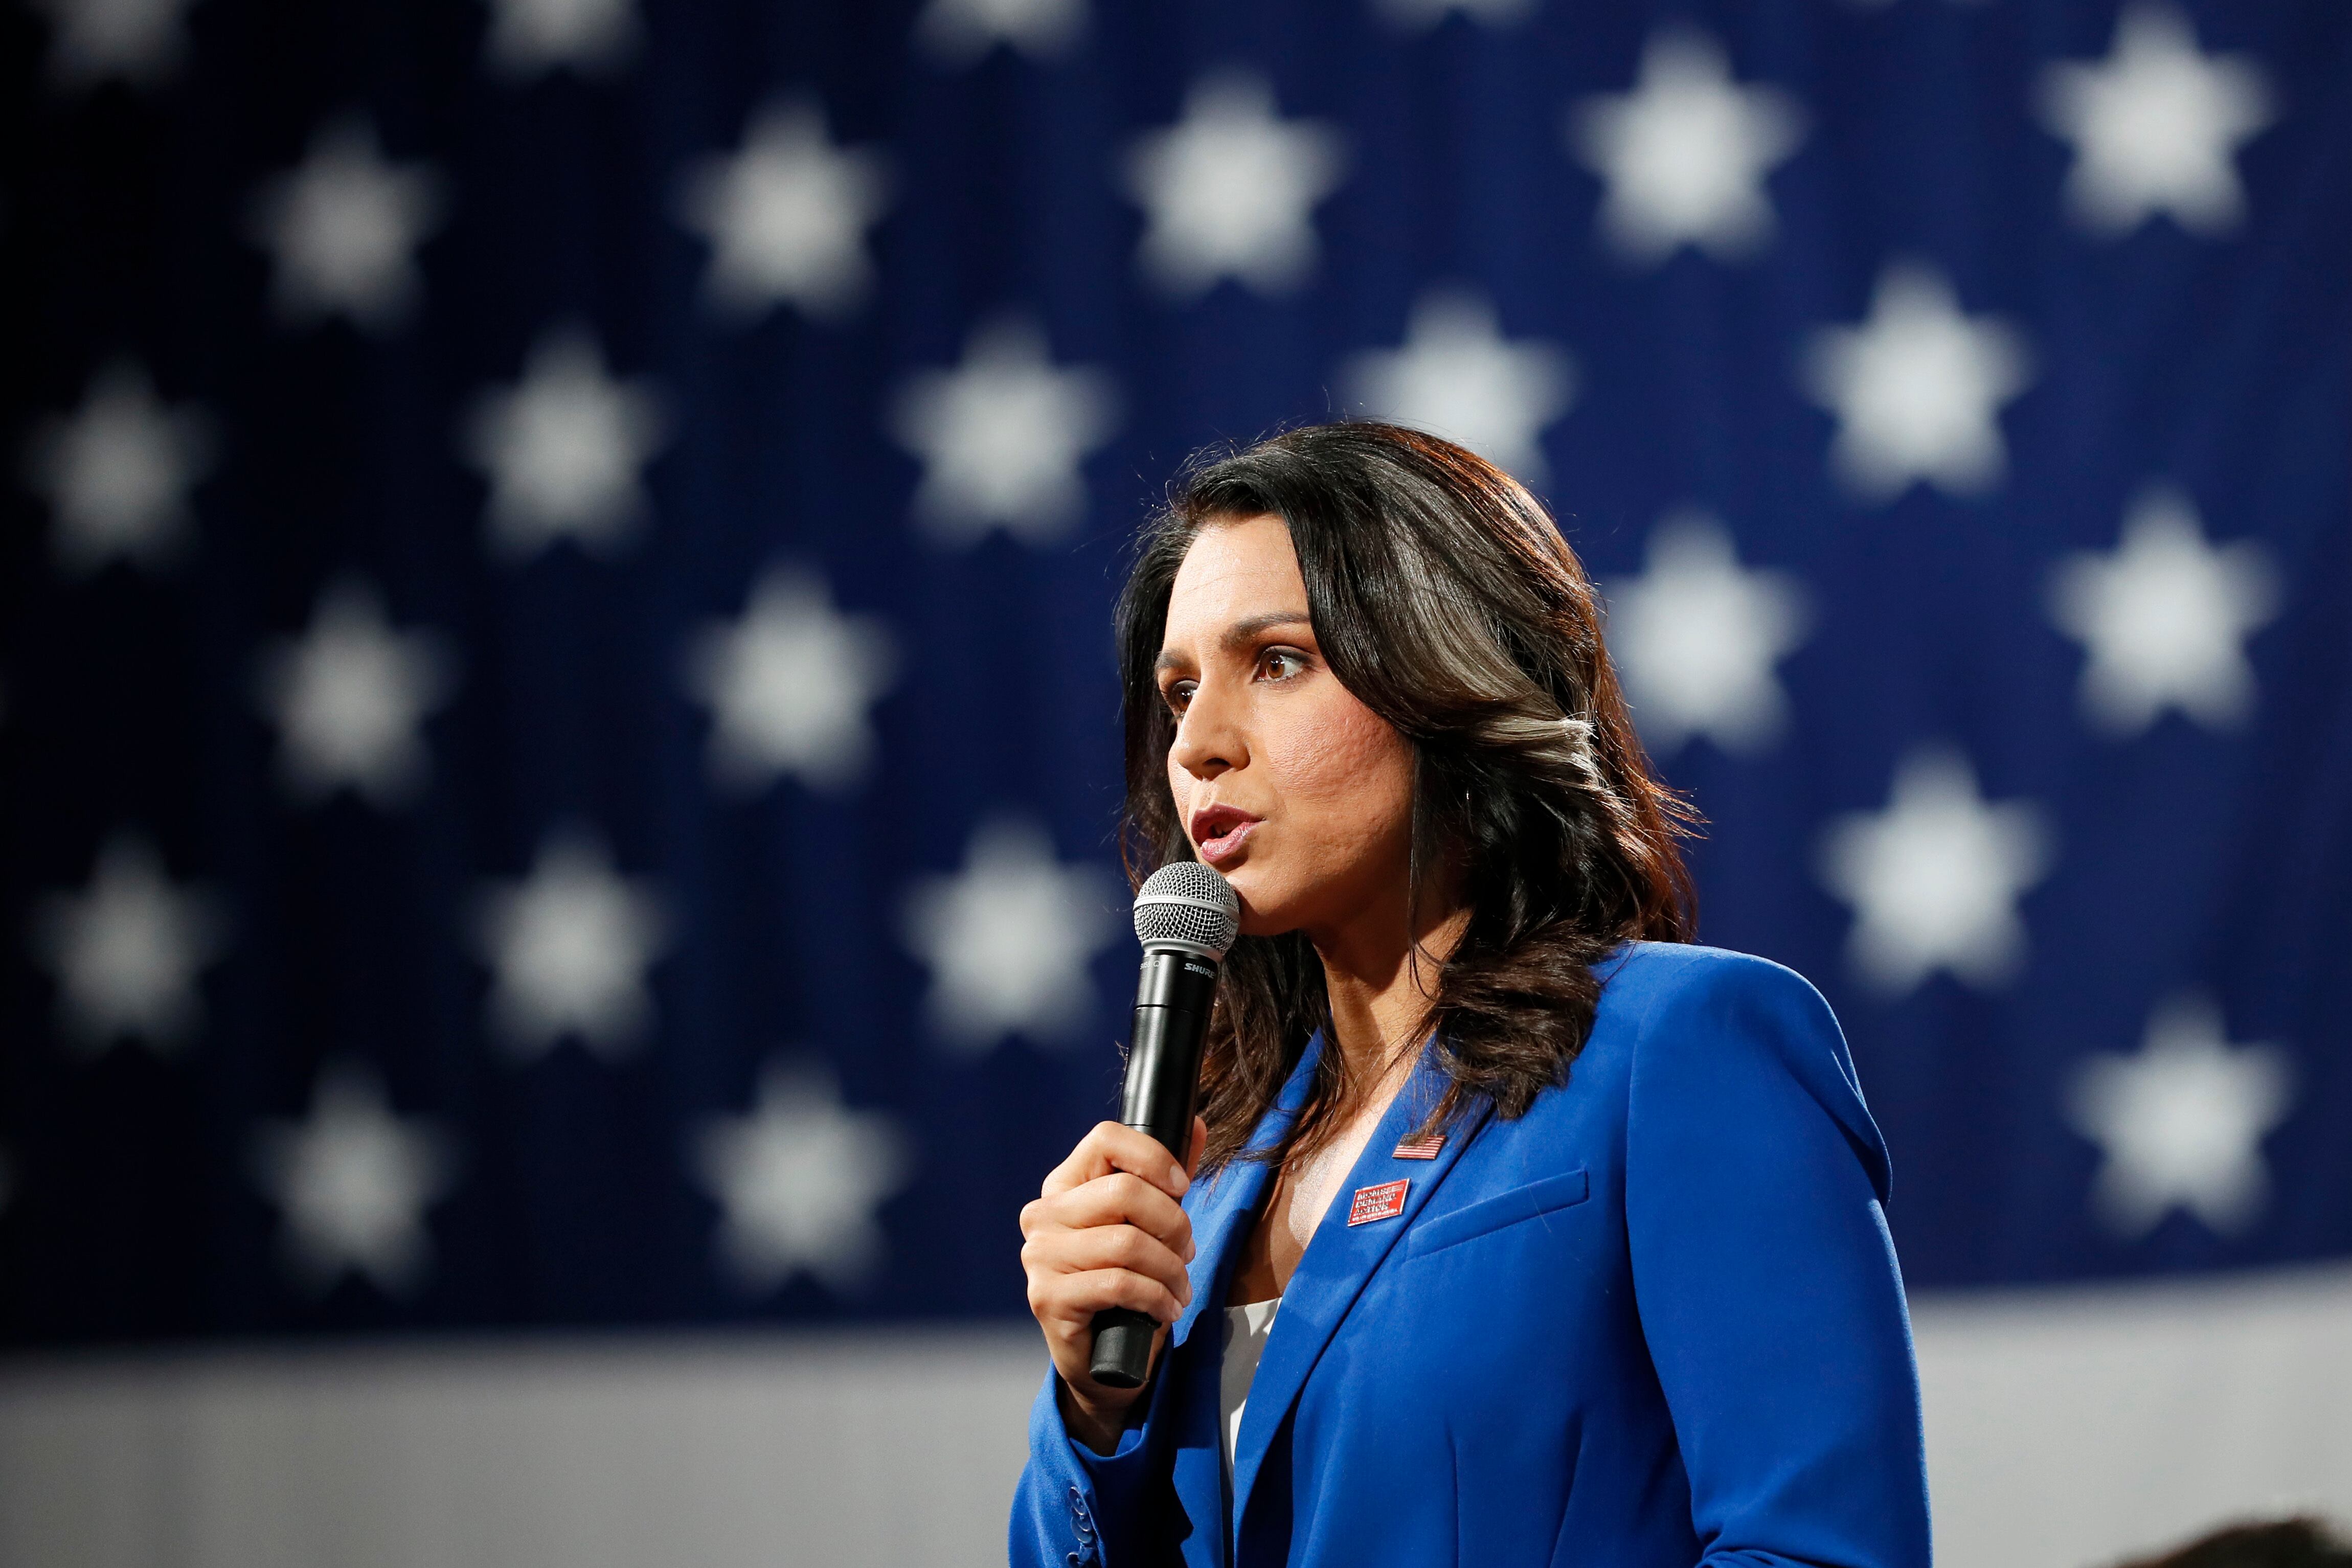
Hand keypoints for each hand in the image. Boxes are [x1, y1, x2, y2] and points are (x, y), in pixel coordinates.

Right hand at [1020, 1117, 1206, 1452]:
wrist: (1103, 1357)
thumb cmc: (1126, 1281)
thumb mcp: (1149, 1226)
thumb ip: (1167, 1177)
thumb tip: (1194, 1124)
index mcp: (1065, 1184)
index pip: (1105, 1138)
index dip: (1154, 1156)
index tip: (1181, 1186)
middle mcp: (1044, 1214)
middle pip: (1124, 1191)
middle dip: (1173, 1223)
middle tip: (1188, 1250)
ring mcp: (1040, 1256)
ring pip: (1127, 1243)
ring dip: (1170, 1269)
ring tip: (1181, 1287)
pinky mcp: (1048, 1297)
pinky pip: (1118, 1284)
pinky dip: (1156, 1297)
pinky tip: (1167, 1308)